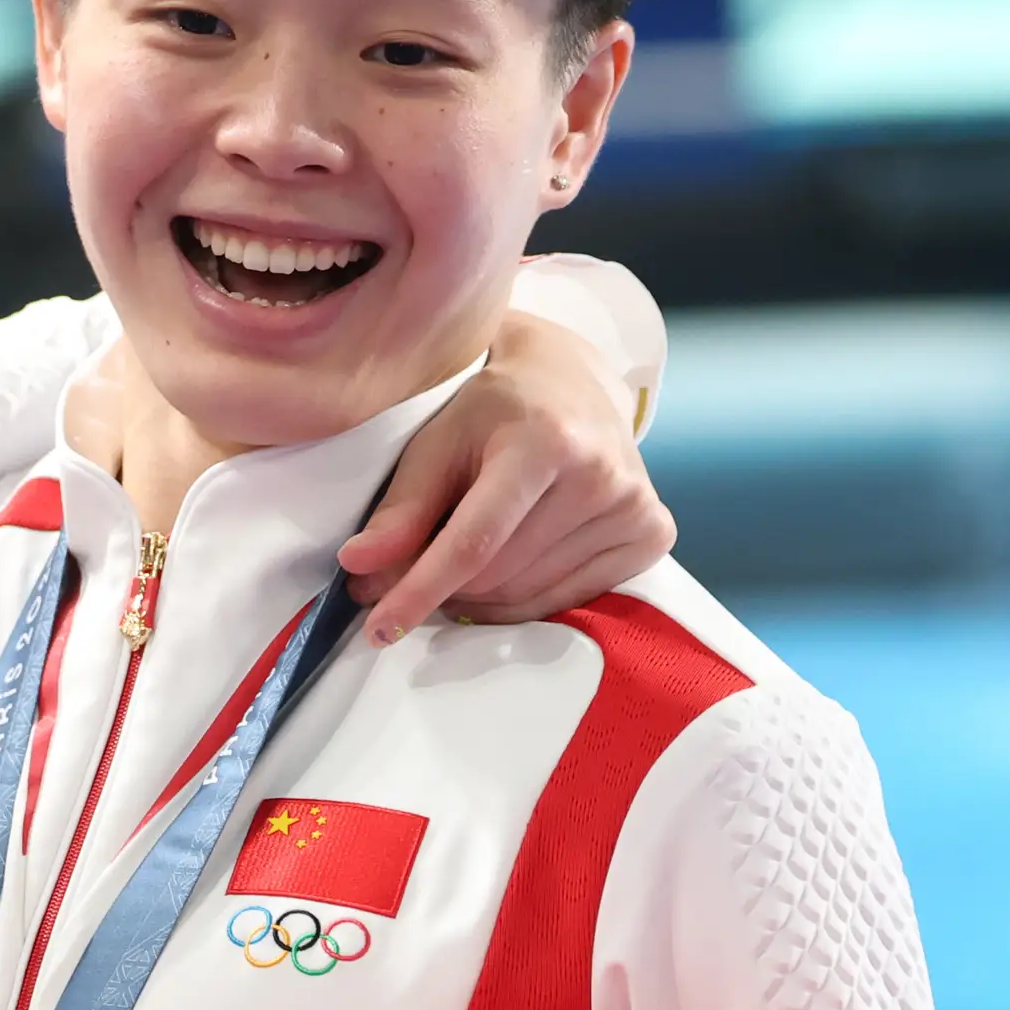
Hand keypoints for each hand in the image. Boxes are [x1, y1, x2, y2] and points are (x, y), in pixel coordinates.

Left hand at [338, 297, 671, 643]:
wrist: (573, 384)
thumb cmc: (495, 410)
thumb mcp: (438, 440)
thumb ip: (402, 507)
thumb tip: (358, 566)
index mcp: (546, 442)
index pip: (474, 542)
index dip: (420, 589)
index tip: (379, 625)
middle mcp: (601, 476)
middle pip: (496, 574)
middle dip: (439, 587)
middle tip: (399, 577)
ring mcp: (635, 508)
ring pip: (527, 595)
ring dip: (476, 596)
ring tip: (454, 565)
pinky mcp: (652, 534)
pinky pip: (566, 600)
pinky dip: (519, 599)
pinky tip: (503, 568)